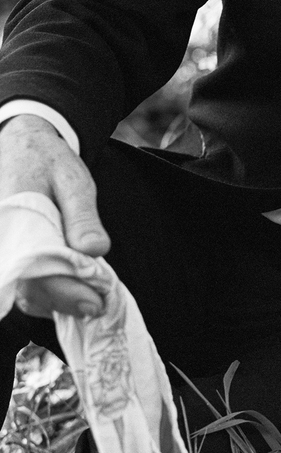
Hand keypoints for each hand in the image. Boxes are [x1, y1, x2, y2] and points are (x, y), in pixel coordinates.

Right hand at [0, 114, 105, 316]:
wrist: (21, 147)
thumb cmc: (47, 162)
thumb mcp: (72, 181)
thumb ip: (81, 216)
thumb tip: (94, 250)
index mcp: (10, 222)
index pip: (35, 269)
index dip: (65, 291)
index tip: (94, 303)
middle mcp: (1, 243)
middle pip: (29, 287)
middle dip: (66, 299)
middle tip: (99, 304)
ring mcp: (2, 252)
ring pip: (25, 291)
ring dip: (58, 299)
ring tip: (92, 298)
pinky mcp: (6, 256)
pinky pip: (23, 285)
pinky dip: (48, 293)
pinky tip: (74, 290)